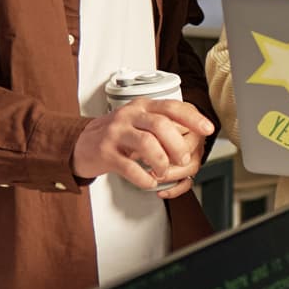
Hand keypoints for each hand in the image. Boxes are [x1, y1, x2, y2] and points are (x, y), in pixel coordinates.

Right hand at [72, 99, 213, 189]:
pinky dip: (144, 178)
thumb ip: (162, 123)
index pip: (171, 107)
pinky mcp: (105, 153)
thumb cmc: (117, 134)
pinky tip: (149, 182)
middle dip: (177, 145)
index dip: (192, 117)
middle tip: (182, 159)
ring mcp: (115, 133)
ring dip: (161, 161)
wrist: (80, 143)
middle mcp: (129, 116)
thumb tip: (193, 134)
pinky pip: (129, 167)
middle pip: (160, 125)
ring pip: (146, 143)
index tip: (207, 129)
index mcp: (141, 106)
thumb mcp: (139, 121)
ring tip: (163, 172)